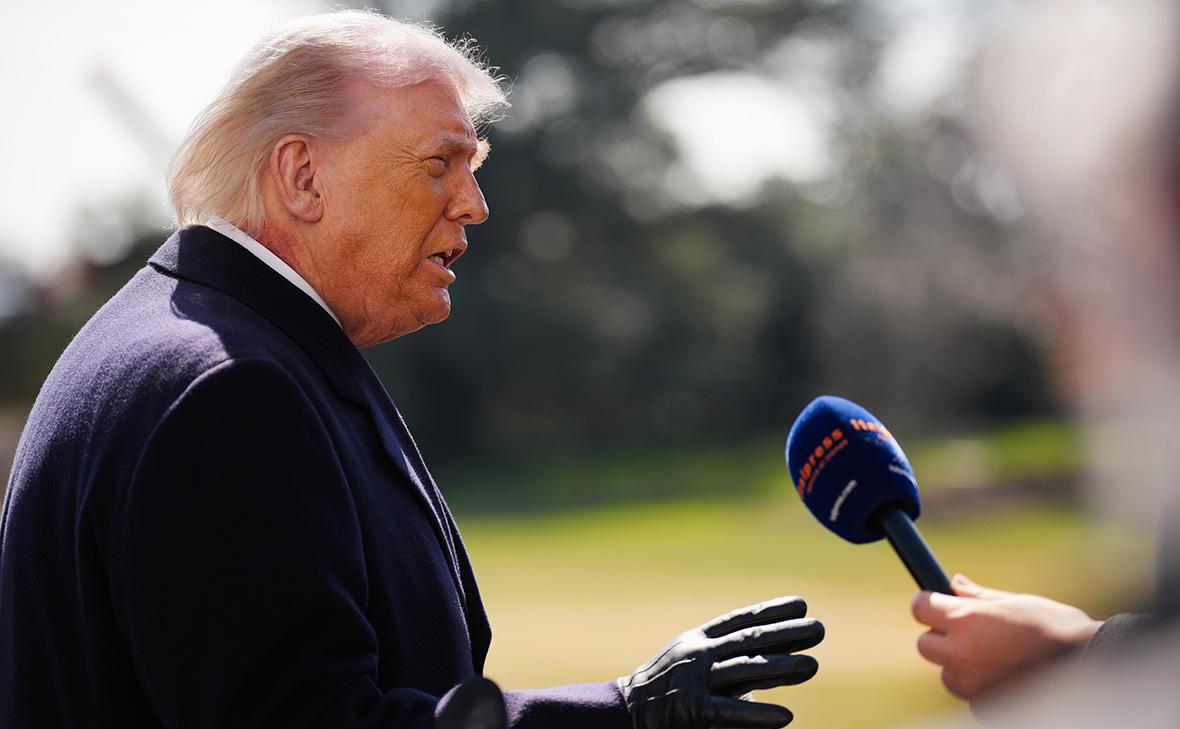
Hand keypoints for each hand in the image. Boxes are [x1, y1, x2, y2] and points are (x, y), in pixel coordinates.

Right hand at [617, 596, 822, 728]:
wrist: (624, 713)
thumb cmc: (664, 689)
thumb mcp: (695, 666)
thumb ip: (732, 664)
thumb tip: (777, 663)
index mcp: (698, 639)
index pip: (740, 620)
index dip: (771, 611)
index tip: (801, 604)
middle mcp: (697, 653)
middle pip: (749, 639)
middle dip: (786, 634)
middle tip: (819, 628)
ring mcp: (693, 680)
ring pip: (744, 669)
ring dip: (781, 667)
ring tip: (813, 666)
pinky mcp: (691, 711)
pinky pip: (729, 712)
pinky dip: (757, 713)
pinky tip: (784, 716)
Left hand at [911, 574, 1101, 702]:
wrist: (1088, 663)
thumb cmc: (1055, 628)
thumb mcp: (1016, 602)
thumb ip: (979, 596)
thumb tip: (956, 584)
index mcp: (964, 619)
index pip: (920, 608)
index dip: (929, 605)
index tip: (937, 605)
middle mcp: (959, 652)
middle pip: (926, 644)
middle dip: (943, 638)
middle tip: (972, 635)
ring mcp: (969, 683)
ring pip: (947, 673)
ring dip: (962, 666)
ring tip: (998, 659)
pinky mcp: (982, 705)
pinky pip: (970, 695)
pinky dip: (982, 688)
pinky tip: (1008, 677)